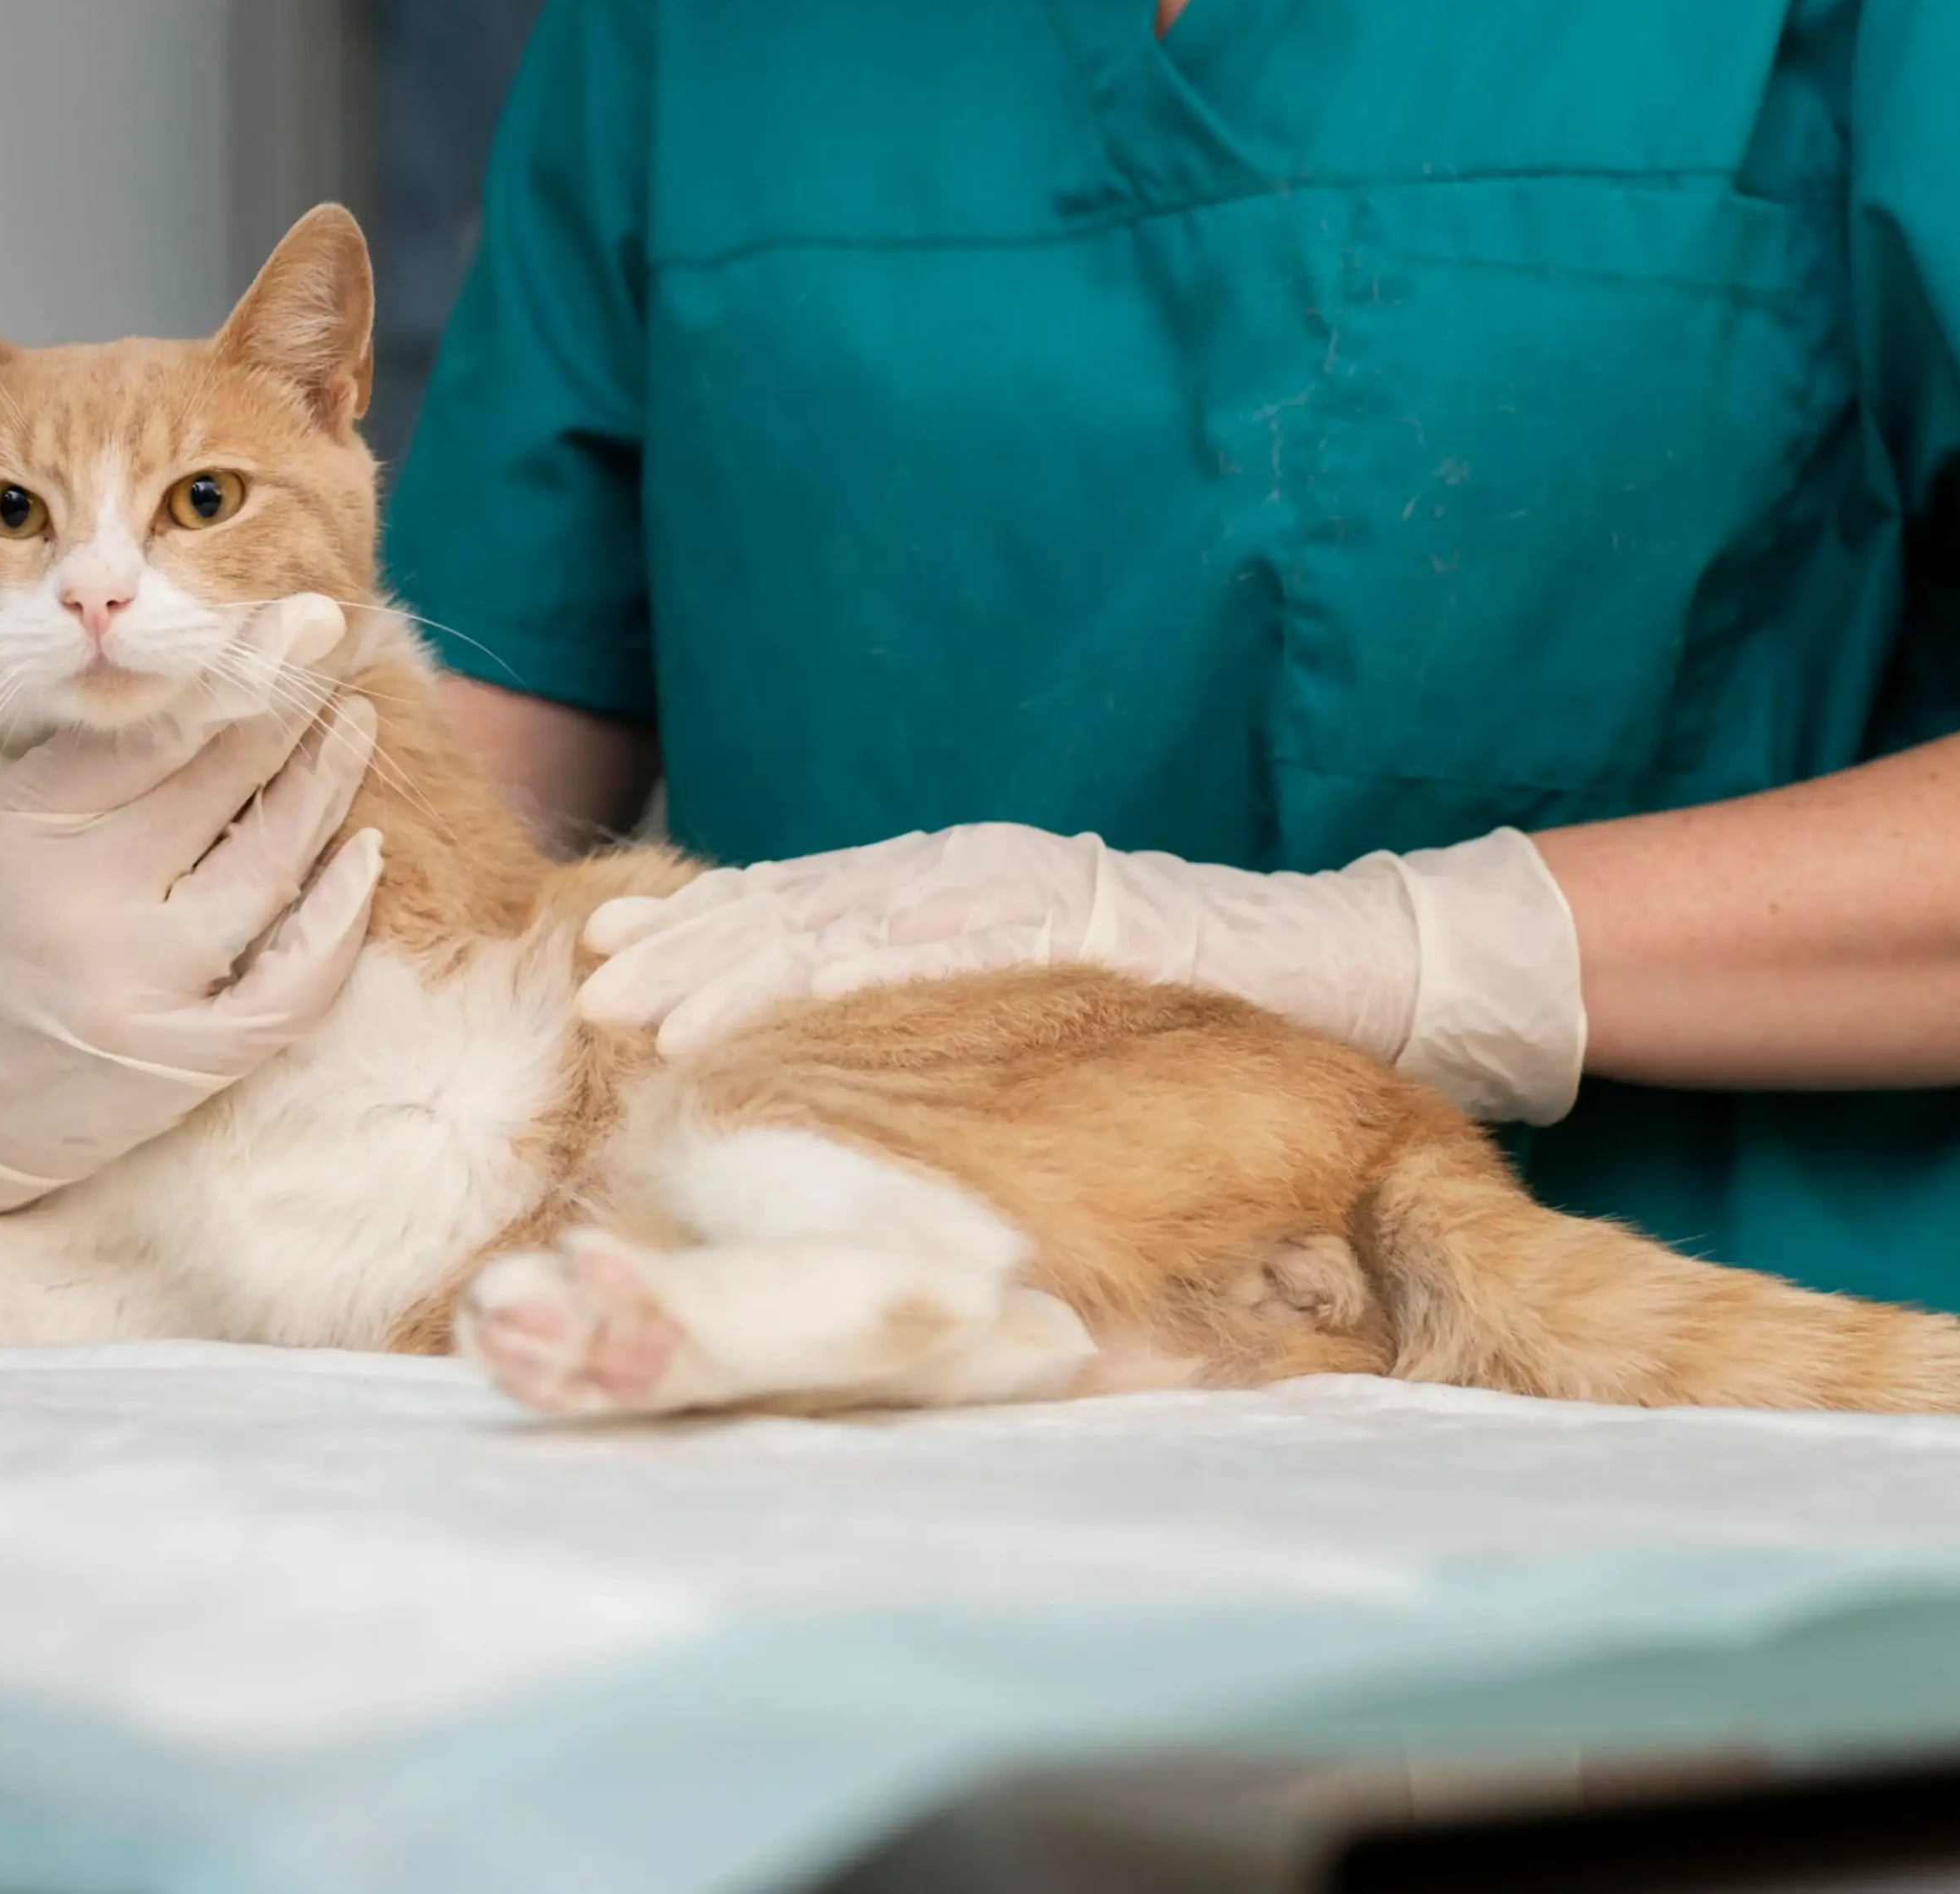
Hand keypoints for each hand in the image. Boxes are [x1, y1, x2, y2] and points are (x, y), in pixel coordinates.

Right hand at [0, 596, 387, 1210]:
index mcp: (14, 824)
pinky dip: (339, 917)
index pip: (151, 725)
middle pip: (220, 778)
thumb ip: (43, 761)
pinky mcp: (179, 1062)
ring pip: (269, 863)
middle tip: (340, 642)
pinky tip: (365, 858)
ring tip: (353, 728)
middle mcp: (79, 898)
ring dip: (324, 786)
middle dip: (290, 702)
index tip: (298, 617)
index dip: (236, 666)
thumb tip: (144, 673)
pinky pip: (292, 983)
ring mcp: (136, 984)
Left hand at [577, 821, 1584, 1121]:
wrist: (1363, 967)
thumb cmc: (1205, 1005)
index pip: (808, 914)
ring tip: (653, 1003)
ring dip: (745, 957)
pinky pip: (957, 934)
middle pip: (805, 905)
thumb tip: (861, 1085)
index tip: (609, 976)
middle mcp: (984, 874)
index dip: (705, 942)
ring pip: (856, 915)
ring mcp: (1032, 884)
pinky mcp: (1087, 910)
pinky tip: (792, 982)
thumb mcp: (1054, 1018)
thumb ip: (963, 1024)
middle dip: (694, 946)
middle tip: (596, 989)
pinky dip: (869, 954)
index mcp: (968, 896)